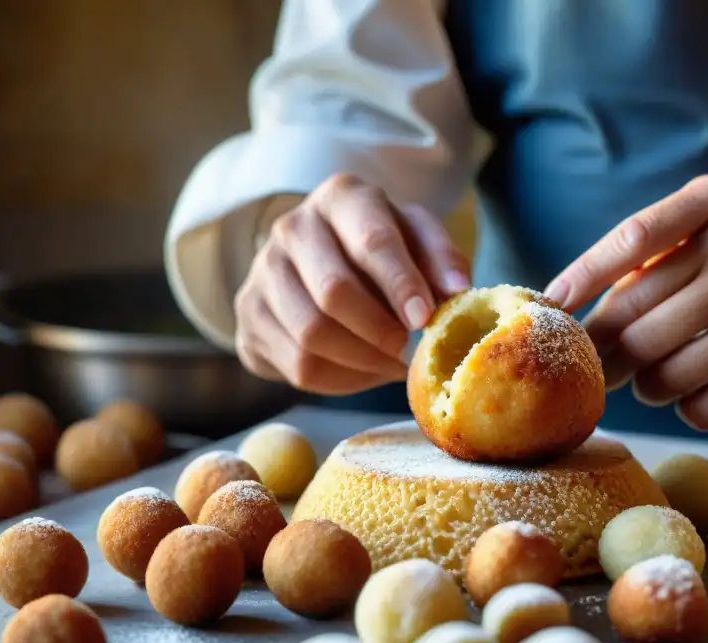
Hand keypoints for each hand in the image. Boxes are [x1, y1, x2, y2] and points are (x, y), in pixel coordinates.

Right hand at [234, 174, 470, 393]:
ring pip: (311, 335)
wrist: (322, 257)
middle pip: (334, 292)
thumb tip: (458, 290)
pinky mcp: (249, 315)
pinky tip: (364, 369)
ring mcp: (262, 271)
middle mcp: (292, 227)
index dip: (400, 283)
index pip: (371, 241)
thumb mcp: (418, 238)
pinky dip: (341, 379)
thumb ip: (442, 259)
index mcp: (342, 198)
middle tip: (407, 349)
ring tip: (391, 363)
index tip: (424, 319)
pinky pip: (296, 365)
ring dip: (362, 360)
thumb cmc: (384, 248)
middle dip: (379, 330)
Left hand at [544, 175, 707, 430]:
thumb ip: (634, 259)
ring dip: (643, 386)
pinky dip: (684, 408)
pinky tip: (690, 391)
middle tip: (592, 368)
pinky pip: (706, 407)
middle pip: (640, 323)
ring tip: (647, 377)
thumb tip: (560, 316)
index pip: (635, 237)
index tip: (550, 309)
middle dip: (603, 354)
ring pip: (668, 373)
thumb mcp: (692, 228)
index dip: (584, 276)